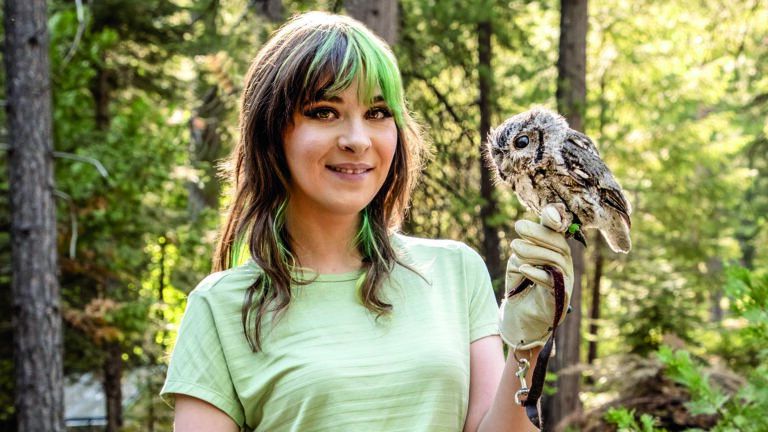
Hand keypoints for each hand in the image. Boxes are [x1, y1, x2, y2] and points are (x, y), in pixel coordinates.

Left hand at [499, 205, 573, 350]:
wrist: (520, 313)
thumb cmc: (520, 282)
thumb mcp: (519, 258)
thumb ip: (524, 244)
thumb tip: (524, 231)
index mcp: (555, 249)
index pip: (558, 231)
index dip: (555, 220)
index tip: (545, 213)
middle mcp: (564, 262)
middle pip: (558, 243)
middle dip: (537, 233)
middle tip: (517, 227)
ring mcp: (565, 279)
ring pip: (555, 259)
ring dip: (533, 252)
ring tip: (514, 248)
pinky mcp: (560, 296)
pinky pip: (552, 281)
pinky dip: (537, 273)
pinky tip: (523, 269)